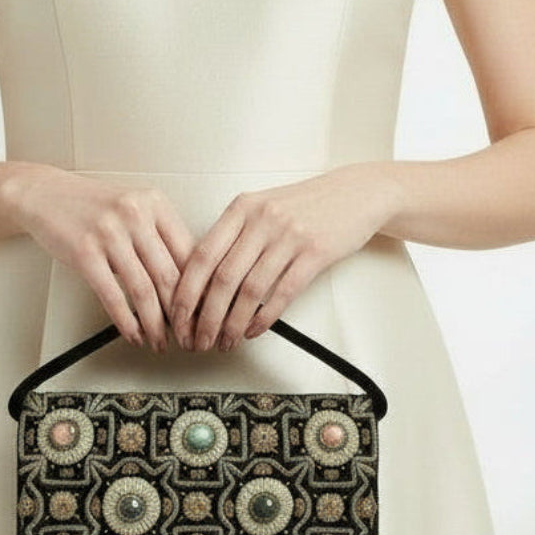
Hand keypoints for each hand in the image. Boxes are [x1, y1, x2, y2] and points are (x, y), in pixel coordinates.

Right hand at [11, 164, 195, 350]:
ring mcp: (109, 233)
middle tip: (187, 335)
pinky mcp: (85, 252)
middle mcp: (135, 215)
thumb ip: (160, 238)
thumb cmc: (91, 206)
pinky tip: (133, 333)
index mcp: (156, 204)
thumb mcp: (134, 209)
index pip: (190, 254)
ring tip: (159, 341)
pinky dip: (126, 322)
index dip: (199, 290)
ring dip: (155, 325)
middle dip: (182, 315)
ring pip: (144, 290)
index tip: (202, 312)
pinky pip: (112, 296)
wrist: (45, 194)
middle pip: (170, 276)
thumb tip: (188, 283)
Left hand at [169, 164, 400, 350]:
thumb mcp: (262, 209)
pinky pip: (282, 293)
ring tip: (225, 341)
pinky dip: (264, 318)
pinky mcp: (315, 252)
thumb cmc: (305, 206)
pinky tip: (253, 330)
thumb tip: (202, 283)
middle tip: (198, 340)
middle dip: (205, 318)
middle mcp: (261, 220)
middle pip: (222, 279)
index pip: (201, 256)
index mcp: (241, 208)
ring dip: (233, 324)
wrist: (356, 193)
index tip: (178, 318)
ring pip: (250, 291)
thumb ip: (234, 237)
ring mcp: (289, 235)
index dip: (185, 293)